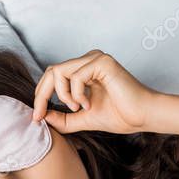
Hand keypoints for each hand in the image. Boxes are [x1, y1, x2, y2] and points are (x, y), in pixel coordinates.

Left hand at [31, 50, 159, 133]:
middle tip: (42, 115)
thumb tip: (41, 116)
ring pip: (59, 72)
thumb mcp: (82, 119)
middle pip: (50, 71)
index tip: (37, 117)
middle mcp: (88, 60)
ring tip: (78, 108)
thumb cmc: (119, 116)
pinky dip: (76, 94)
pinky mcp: (102, 62)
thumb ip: (62, 118)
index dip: (40, 97)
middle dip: (41, 96)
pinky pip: (75, 76)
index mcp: (83, 70)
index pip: (52, 76)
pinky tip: (88, 105)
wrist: (141, 117)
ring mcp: (95, 59)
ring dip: (63, 95)